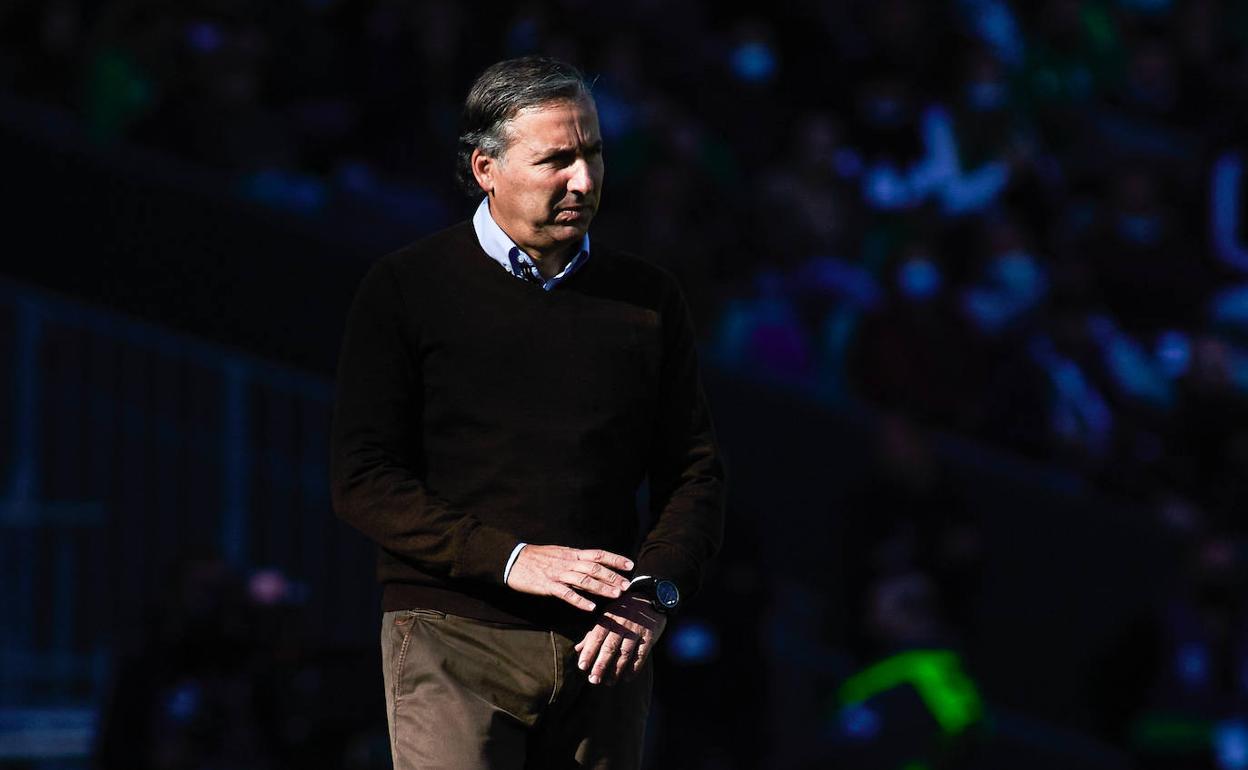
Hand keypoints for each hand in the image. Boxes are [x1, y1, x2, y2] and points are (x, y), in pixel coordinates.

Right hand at [505, 545, 633, 611]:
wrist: (513, 560)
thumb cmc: (537, 557)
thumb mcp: (559, 553)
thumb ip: (575, 559)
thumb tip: (593, 564)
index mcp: (572, 553)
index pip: (598, 554)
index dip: (615, 559)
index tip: (630, 565)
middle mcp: (568, 562)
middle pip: (594, 568)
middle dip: (612, 576)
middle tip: (627, 585)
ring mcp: (558, 574)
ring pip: (584, 580)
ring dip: (601, 587)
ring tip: (615, 595)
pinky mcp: (548, 586)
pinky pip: (566, 594)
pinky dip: (579, 600)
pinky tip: (590, 607)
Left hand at [575, 594, 666, 684]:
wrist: (649, 597)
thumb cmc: (623, 610)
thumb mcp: (606, 616)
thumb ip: (592, 634)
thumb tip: (578, 649)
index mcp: (608, 619)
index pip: (596, 637)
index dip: (589, 652)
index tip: (582, 667)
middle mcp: (621, 625)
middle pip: (610, 647)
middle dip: (601, 665)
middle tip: (593, 680)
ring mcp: (636, 631)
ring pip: (625, 652)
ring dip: (616, 669)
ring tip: (608, 682)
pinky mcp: (649, 636)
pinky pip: (641, 654)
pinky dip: (635, 667)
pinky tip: (627, 678)